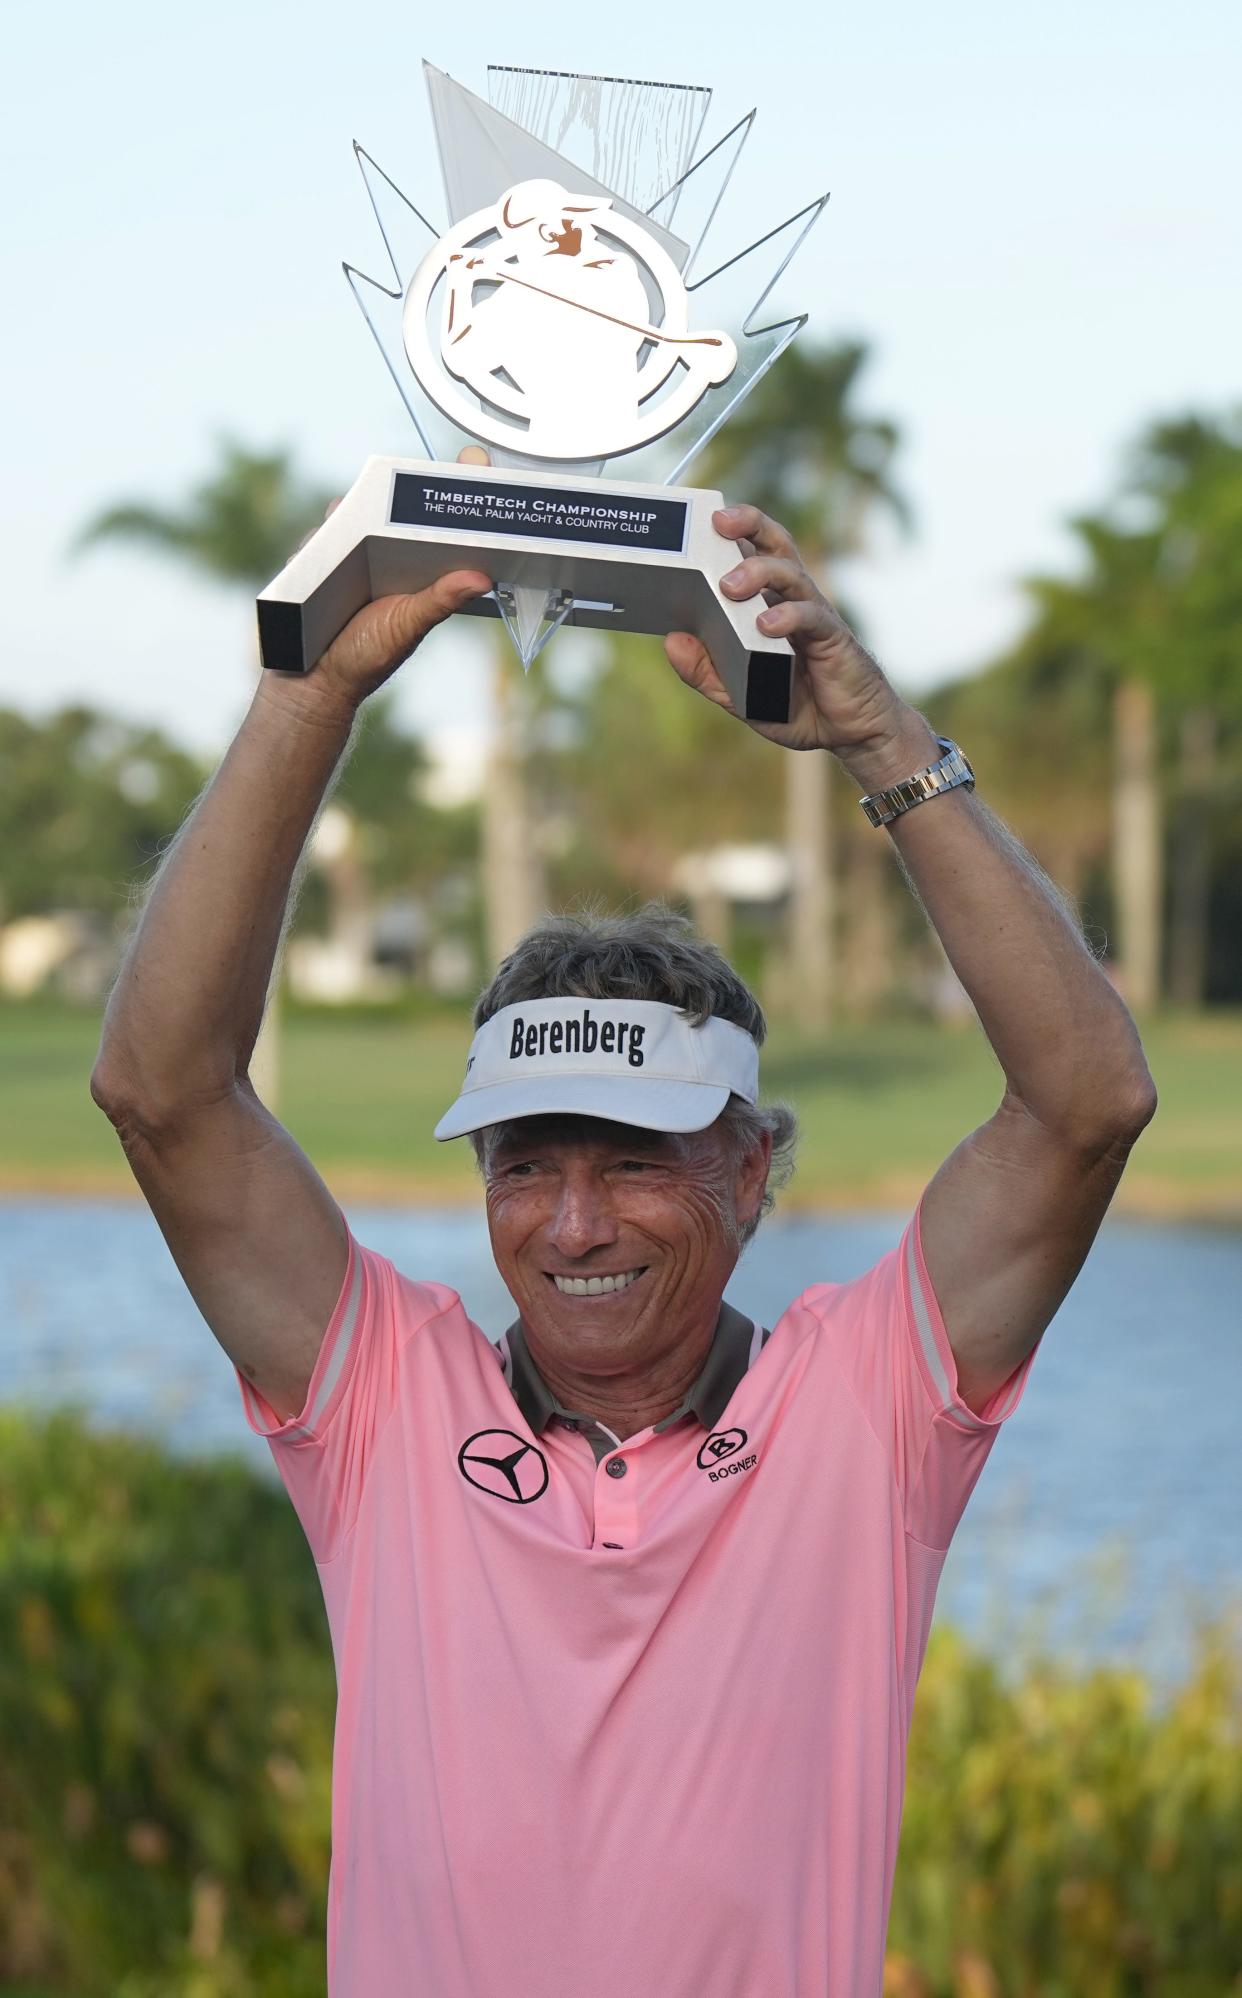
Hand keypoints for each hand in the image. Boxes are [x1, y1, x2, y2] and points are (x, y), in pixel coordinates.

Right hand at [271, 457, 491, 720]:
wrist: (314, 678)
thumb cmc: (368, 655)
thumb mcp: (407, 625)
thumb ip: (440, 600)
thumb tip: (481, 577)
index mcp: (422, 565)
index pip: (445, 518)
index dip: (461, 486)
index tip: (474, 459)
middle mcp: (390, 549)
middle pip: (404, 500)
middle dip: (414, 478)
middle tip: (430, 466)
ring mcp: (353, 547)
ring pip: (361, 506)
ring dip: (365, 496)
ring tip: (367, 502)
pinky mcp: (322, 551)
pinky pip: (326, 526)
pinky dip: (330, 521)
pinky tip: (332, 527)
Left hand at [664, 503, 935, 781]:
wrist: (848, 734)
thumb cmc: (795, 706)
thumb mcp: (737, 695)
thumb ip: (705, 672)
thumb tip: (671, 641)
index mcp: (766, 604)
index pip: (747, 555)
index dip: (726, 533)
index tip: (697, 519)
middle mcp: (789, 600)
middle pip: (773, 545)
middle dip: (748, 524)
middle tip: (718, 522)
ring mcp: (812, 615)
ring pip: (789, 574)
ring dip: (758, 572)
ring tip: (729, 585)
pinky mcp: (832, 637)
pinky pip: (811, 617)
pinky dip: (787, 617)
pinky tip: (766, 626)